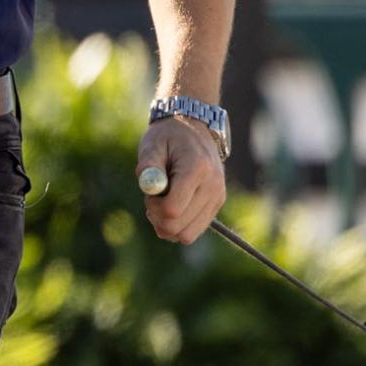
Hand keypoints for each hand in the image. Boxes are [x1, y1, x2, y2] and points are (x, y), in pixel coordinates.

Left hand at [135, 116, 225, 243]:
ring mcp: (217, 198)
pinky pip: (193, 232)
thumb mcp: (152, 144)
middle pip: (179, 228)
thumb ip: (148, 166)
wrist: (194, 129)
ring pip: (186, 236)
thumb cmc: (168, 137)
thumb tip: (149, 188)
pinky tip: (172, 205)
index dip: (153, 206)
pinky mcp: (216, 206)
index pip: (172, 209)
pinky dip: (177, 226)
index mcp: (197, 170)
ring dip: (167, 225)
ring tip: (162, 201)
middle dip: (157, 217)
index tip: (148, 192)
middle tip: (152, 198)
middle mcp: (212, 187)